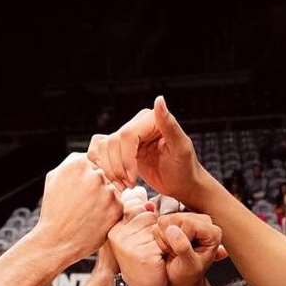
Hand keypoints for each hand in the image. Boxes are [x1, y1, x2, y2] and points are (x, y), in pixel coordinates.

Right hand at [32, 153, 121, 261]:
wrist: (57, 241)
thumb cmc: (54, 210)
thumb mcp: (54, 178)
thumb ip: (73, 162)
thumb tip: (90, 155)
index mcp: (78, 163)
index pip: (94, 162)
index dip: (87, 178)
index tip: (80, 191)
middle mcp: (95, 174)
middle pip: (105, 175)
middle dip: (97, 187)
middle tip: (84, 204)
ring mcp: (107, 191)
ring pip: (112, 189)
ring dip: (104, 199)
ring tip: (88, 212)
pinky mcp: (117, 208)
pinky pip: (118, 204)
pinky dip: (109, 211)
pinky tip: (95, 219)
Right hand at [87, 97, 211, 206]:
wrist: (182, 184)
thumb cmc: (185, 167)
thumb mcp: (181, 148)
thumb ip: (169, 124)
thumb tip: (159, 100)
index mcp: (150, 119)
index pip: (127, 135)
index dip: (125, 158)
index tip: (133, 178)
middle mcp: (136, 124)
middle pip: (112, 142)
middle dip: (117, 167)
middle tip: (128, 185)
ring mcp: (127, 138)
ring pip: (103, 148)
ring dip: (110, 170)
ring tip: (124, 185)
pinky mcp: (120, 150)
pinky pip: (100, 153)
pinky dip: (103, 167)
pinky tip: (116, 180)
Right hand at [108, 191, 165, 285]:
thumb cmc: (139, 259)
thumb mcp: (133, 234)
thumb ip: (136, 214)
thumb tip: (143, 195)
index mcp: (113, 228)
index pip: (135, 206)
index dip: (145, 219)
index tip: (142, 235)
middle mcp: (117, 235)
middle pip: (146, 214)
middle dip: (154, 228)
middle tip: (149, 246)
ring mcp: (129, 244)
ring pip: (155, 226)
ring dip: (161, 238)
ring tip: (154, 251)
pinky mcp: (143, 253)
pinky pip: (163, 239)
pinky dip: (166, 247)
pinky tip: (158, 258)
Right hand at [154, 213, 228, 285]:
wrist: (181, 279)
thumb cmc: (188, 276)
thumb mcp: (189, 266)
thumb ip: (183, 248)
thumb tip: (172, 230)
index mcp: (212, 232)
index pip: (189, 223)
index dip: (179, 237)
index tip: (181, 252)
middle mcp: (203, 223)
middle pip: (176, 218)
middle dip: (171, 238)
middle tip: (176, 252)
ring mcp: (190, 220)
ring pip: (166, 219)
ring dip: (164, 237)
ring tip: (173, 250)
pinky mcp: (177, 222)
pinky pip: (161, 222)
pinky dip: (160, 236)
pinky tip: (169, 245)